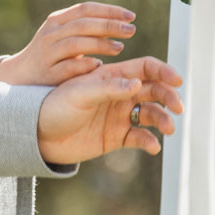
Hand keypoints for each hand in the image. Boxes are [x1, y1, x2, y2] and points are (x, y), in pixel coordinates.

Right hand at [0, 3, 136, 86]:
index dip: (109, 11)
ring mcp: (47, 54)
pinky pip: (68, 68)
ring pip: (76, 44)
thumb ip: (85, 26)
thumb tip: (120, 20)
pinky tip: (99, 66)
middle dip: (109, 26)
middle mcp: (50, 34)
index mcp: (56, 20)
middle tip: (131, 30)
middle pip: (83, 25)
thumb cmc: (50, 54)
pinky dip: (85, 65)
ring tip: (120, 48)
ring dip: (100, 45)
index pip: (85, 9)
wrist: (19, 77)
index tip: (131, 16)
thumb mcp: (62, 35)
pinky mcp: (47, 74)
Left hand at [35, 56, 183, 163]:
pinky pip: (140, 138)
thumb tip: (138, 84)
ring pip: (151, 115)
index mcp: (111, 77)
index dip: (164, 71)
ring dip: (164, 119)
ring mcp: (119, 116)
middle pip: (154, 91)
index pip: (145, 68)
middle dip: (169, 96)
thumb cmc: (54, 106)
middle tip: (177, 107)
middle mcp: (119, 94)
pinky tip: (153, 146)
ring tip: (168, 129)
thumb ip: (108, 88)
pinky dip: (150, 141)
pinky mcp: (116, 138)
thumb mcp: (80, 94)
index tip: (176, 80)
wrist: (37, 135)